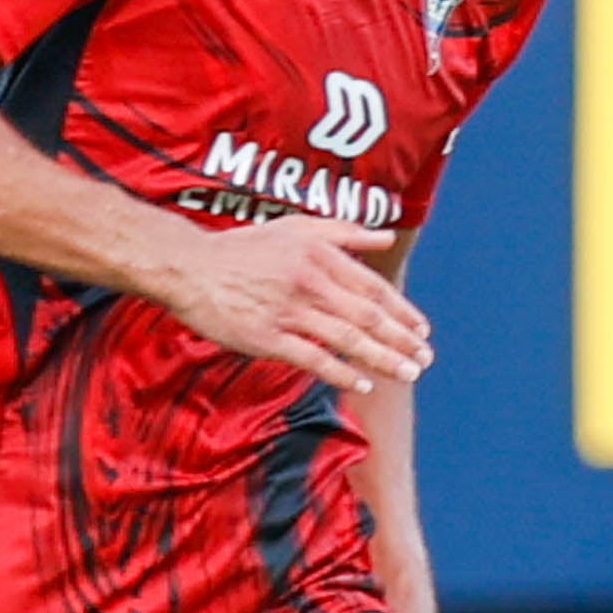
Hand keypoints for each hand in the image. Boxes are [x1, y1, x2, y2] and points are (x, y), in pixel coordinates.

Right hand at [152, 219, 430, 393]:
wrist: (187, 267)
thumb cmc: (243, 249)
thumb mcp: (294, 228)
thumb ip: (344, 232)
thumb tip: (385, 235)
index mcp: (319, 255)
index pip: (373, 288)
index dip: (401, 312)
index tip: (422, 331)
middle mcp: (308, 282)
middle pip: (367, 316)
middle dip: (402, 340)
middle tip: (425, 359)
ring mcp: (287, 311)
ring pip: (347, 339)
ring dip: (383, 359)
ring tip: (408, 373)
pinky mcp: (266, 337)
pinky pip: (313, 358)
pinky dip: (341, 372)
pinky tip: (363, 384)